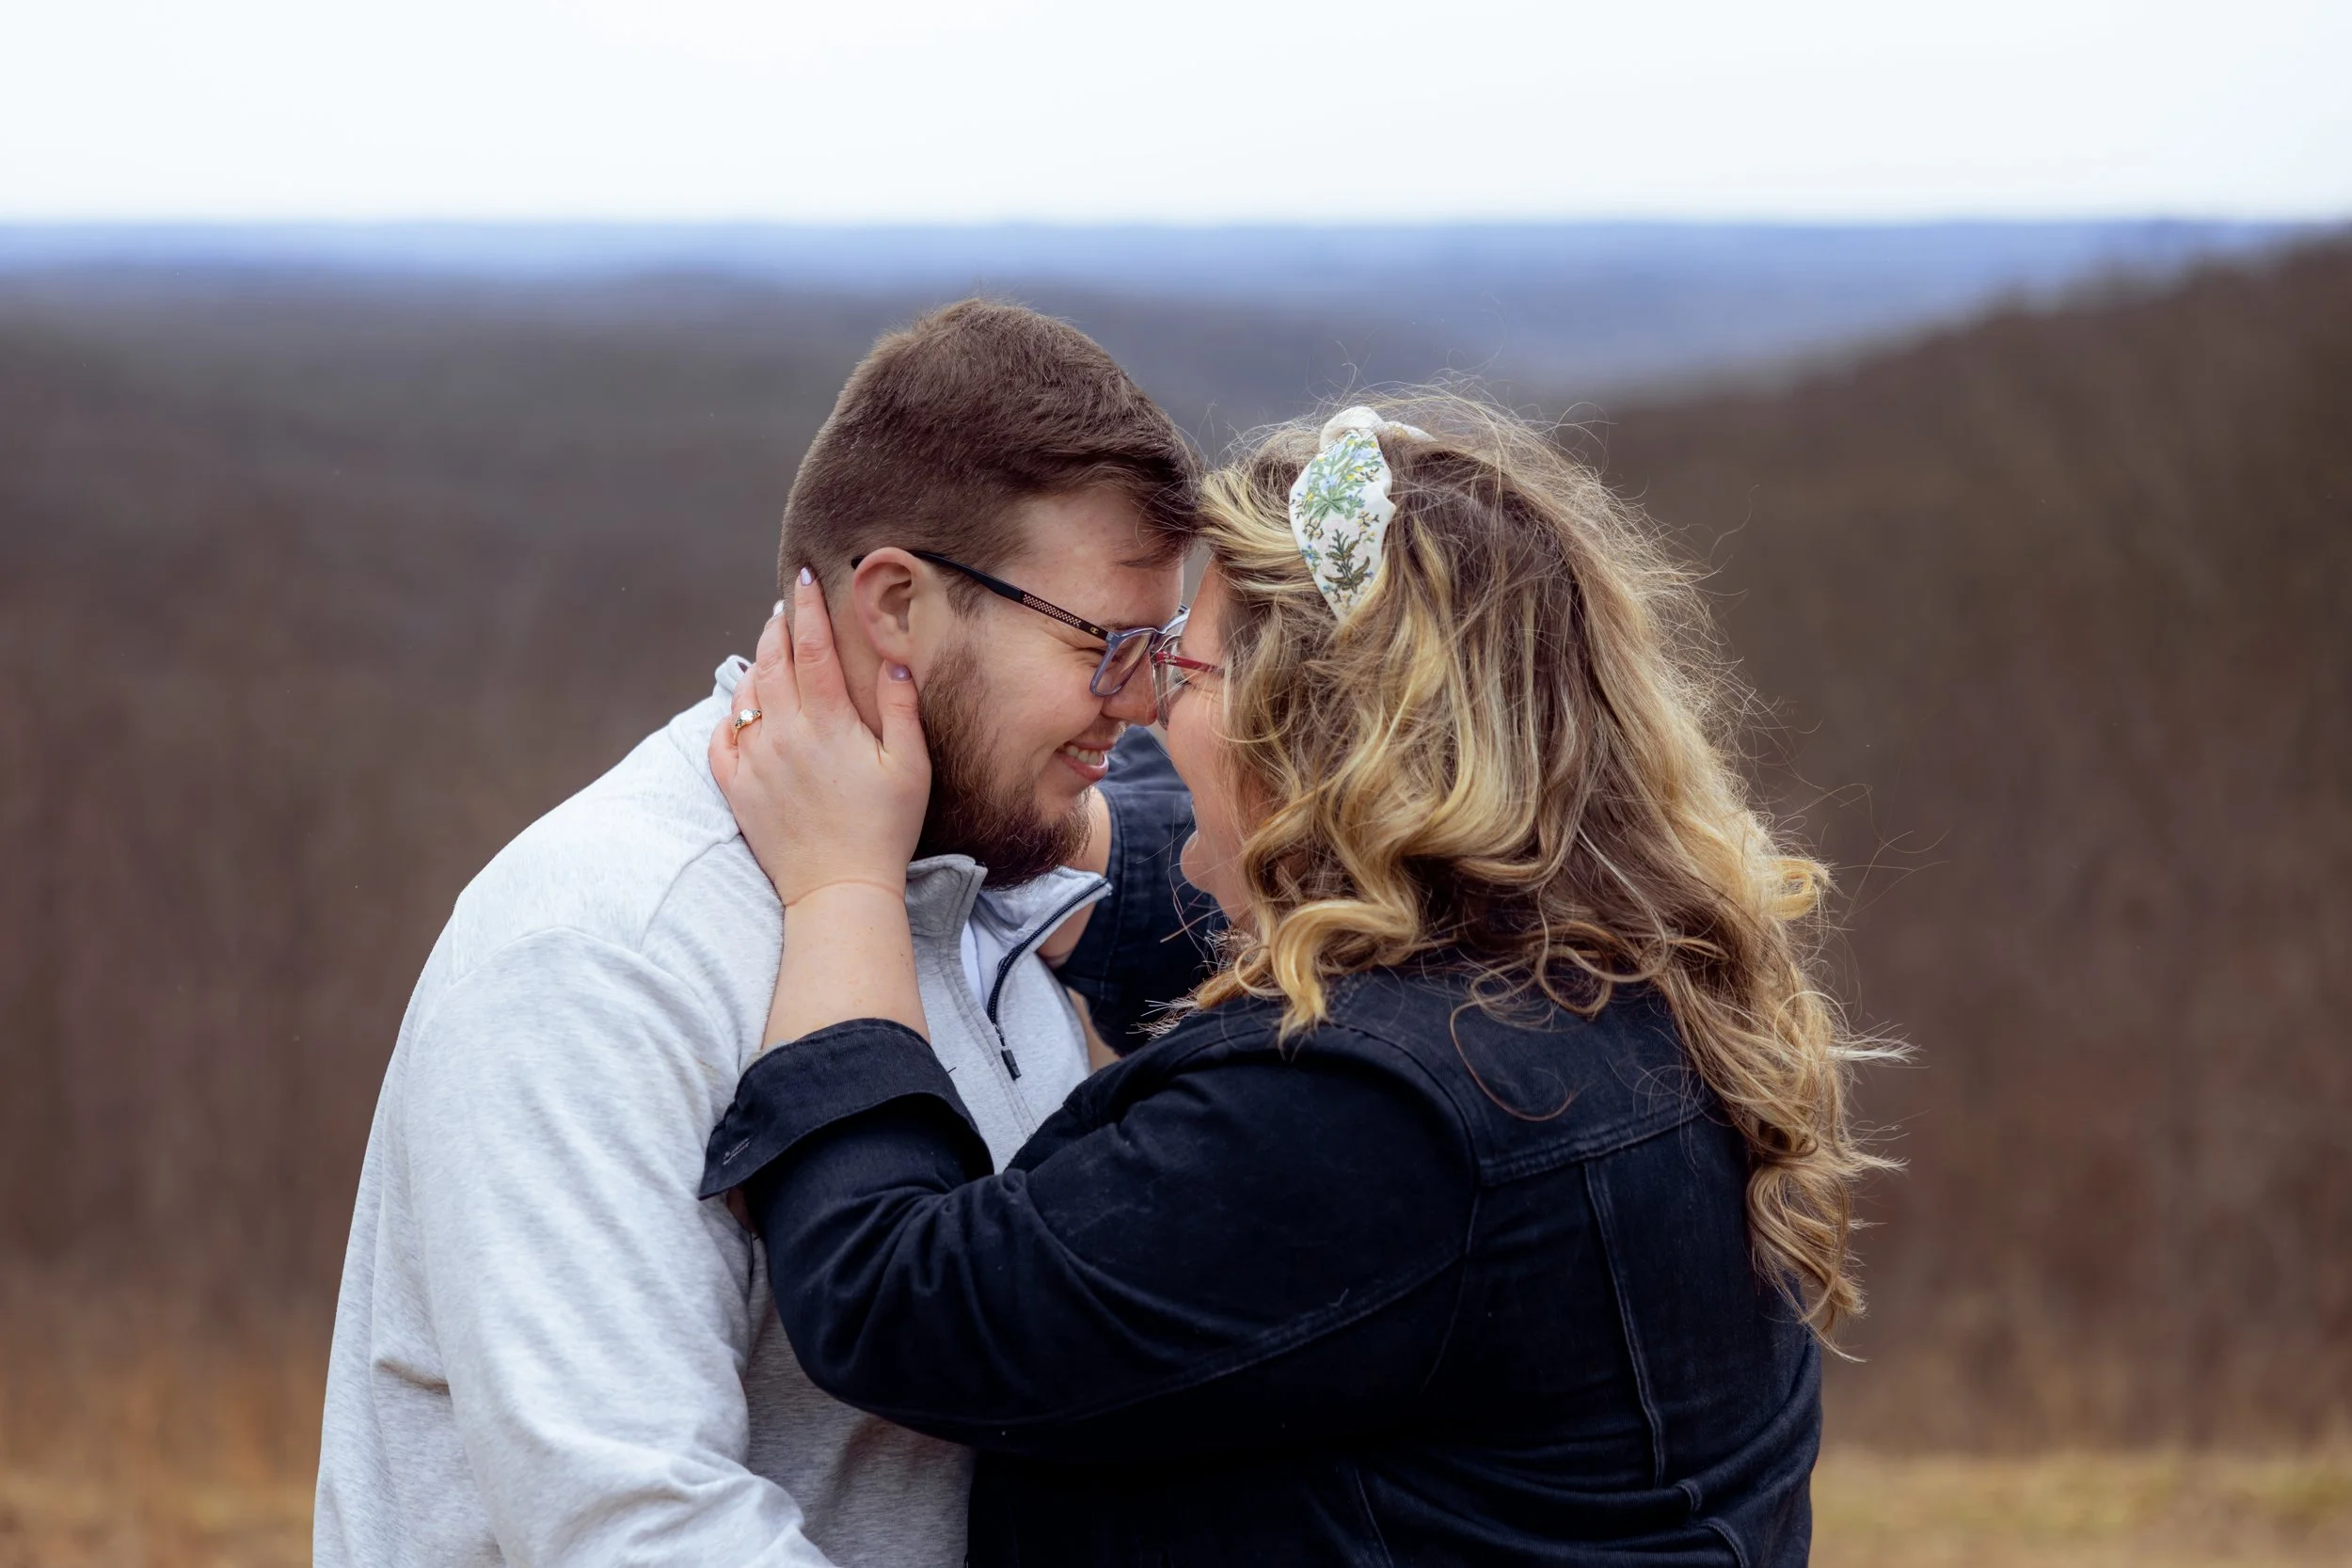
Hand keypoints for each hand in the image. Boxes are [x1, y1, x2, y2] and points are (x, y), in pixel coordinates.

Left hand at [709, 568, 928, 908]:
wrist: (838, 888)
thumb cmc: (885, 828)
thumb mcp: (910, 765)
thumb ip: (900, 708)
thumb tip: (892, 660)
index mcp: (828, 721)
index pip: (812, 646)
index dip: (807, 607)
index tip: (803, 577)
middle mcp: (784, 733)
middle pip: (773, 661)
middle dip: (778, 626)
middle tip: (785, 606)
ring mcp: (755, 760)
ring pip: (746, 694)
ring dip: (757, 665)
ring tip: (770, 651)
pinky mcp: (737, 787)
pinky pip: (722, 736)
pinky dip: (731, 714)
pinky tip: (744, 708)